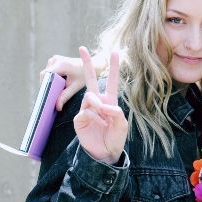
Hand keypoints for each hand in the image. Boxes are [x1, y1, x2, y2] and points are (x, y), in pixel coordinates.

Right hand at [42, 53, 107, 110]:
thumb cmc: (85, 75)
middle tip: (49, 97)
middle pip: (44, 75)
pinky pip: (49, 71)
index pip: (46, 75)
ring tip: (53, 92)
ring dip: (49, 82)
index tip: (45, 96)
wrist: (93, 65)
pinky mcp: (55, 60)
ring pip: (46, 73)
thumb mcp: (76, 86)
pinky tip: (56, 86)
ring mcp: (55, 58)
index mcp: (61, 64)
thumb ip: (65, 96)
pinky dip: (51, 78)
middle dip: (46, 86)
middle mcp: (56, 59)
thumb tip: (57, 107)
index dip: (44, 86)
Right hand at [73, 46, 127, 164]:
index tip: (114, 51)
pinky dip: (95, 117)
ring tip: (104, 118)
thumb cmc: (115, 137)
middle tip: (82, 48)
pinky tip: (100, 124)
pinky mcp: (79, 118)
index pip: (112, 80)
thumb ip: (115, 111)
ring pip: (89, 97)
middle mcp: (97, 102)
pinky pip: (86, 111)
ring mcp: (87, 109)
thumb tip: (102, 104)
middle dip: (86, 64)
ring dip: (98, 106)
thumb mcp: (121, 124)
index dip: (113, 67)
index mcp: (110, 100)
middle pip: (91, 80)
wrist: (105, 152)